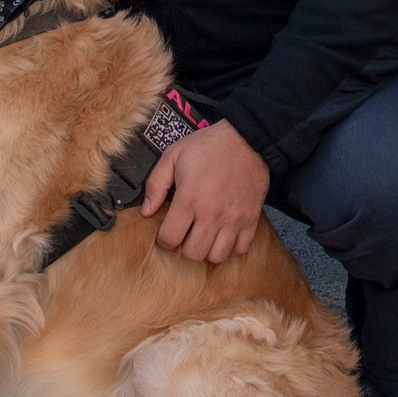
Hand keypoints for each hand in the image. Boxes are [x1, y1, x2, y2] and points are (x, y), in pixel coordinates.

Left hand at [141, 120, 269, 263]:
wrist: (247, 139)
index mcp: (189, 198)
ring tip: (204, 236)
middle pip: (193, 254)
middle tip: (185, 234)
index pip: (170, 239)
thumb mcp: (173, 155)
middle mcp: (211, 214)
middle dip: (184, 247)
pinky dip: (230, 248)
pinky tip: (223, 235)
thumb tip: (146, 211)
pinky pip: (240, 249)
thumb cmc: (208, 146)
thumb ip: (155, 183)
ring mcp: (233, 219)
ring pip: (216, 256)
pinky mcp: (251, 219)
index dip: (164, 238)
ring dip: (207, 250)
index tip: (167, 230)